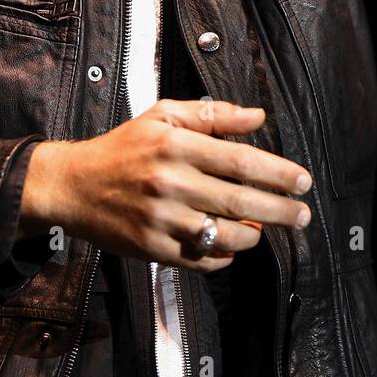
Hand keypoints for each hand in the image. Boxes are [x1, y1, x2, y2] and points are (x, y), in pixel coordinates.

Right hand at [15, 98, 312, 271]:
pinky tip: (230, 246)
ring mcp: (161, 219)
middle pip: (241, 201)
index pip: (241, 161)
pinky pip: (201, 261)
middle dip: (281, 210)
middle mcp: (170, 182)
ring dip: (253, 236)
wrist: (73, 184)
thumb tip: (258, 116)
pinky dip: (224, 257)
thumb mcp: (164, 116)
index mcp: (176, 145)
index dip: (279, 173)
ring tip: (261, 228)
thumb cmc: (124, 146)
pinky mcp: (152, 248)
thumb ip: (213, 115)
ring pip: (225, 237)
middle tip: (302, 214)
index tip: (302, 181)